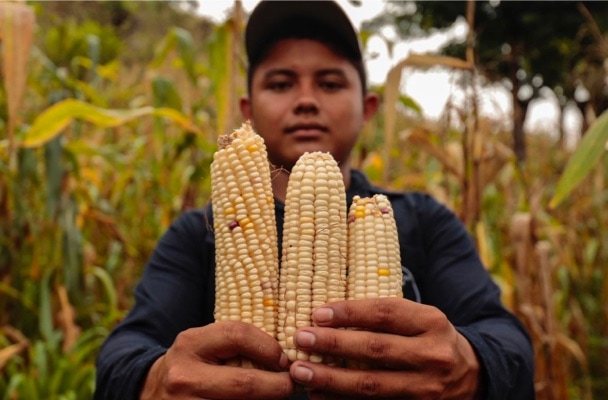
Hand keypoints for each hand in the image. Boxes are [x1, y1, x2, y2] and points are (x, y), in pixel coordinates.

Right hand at [140, 321, 293, 399]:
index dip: (269, 347)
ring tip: (277, 394)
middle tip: (292, 384)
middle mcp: (185, 376)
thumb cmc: (191, 364)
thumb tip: (285, 352)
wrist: (150, 392)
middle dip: (278, 385)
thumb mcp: (204, 344)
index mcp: (191, 344)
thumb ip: (235, 343)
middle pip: (245, 383)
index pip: (238, 335)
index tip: (284, 359)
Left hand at [288, 298, 481, 399]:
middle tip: (301, 339)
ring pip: (372, 385)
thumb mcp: (419, 319)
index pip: (385, 312)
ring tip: (301, 372)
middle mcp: (432, 355)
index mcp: (431, 322)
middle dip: (333, 345)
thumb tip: (326, 316)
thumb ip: (384, 316)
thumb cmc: (430, 339)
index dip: (349, 313)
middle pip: (376, 349)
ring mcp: (426, 388)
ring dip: (331, 380)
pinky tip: (319, 395)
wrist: (471, 375)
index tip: (317, 314)